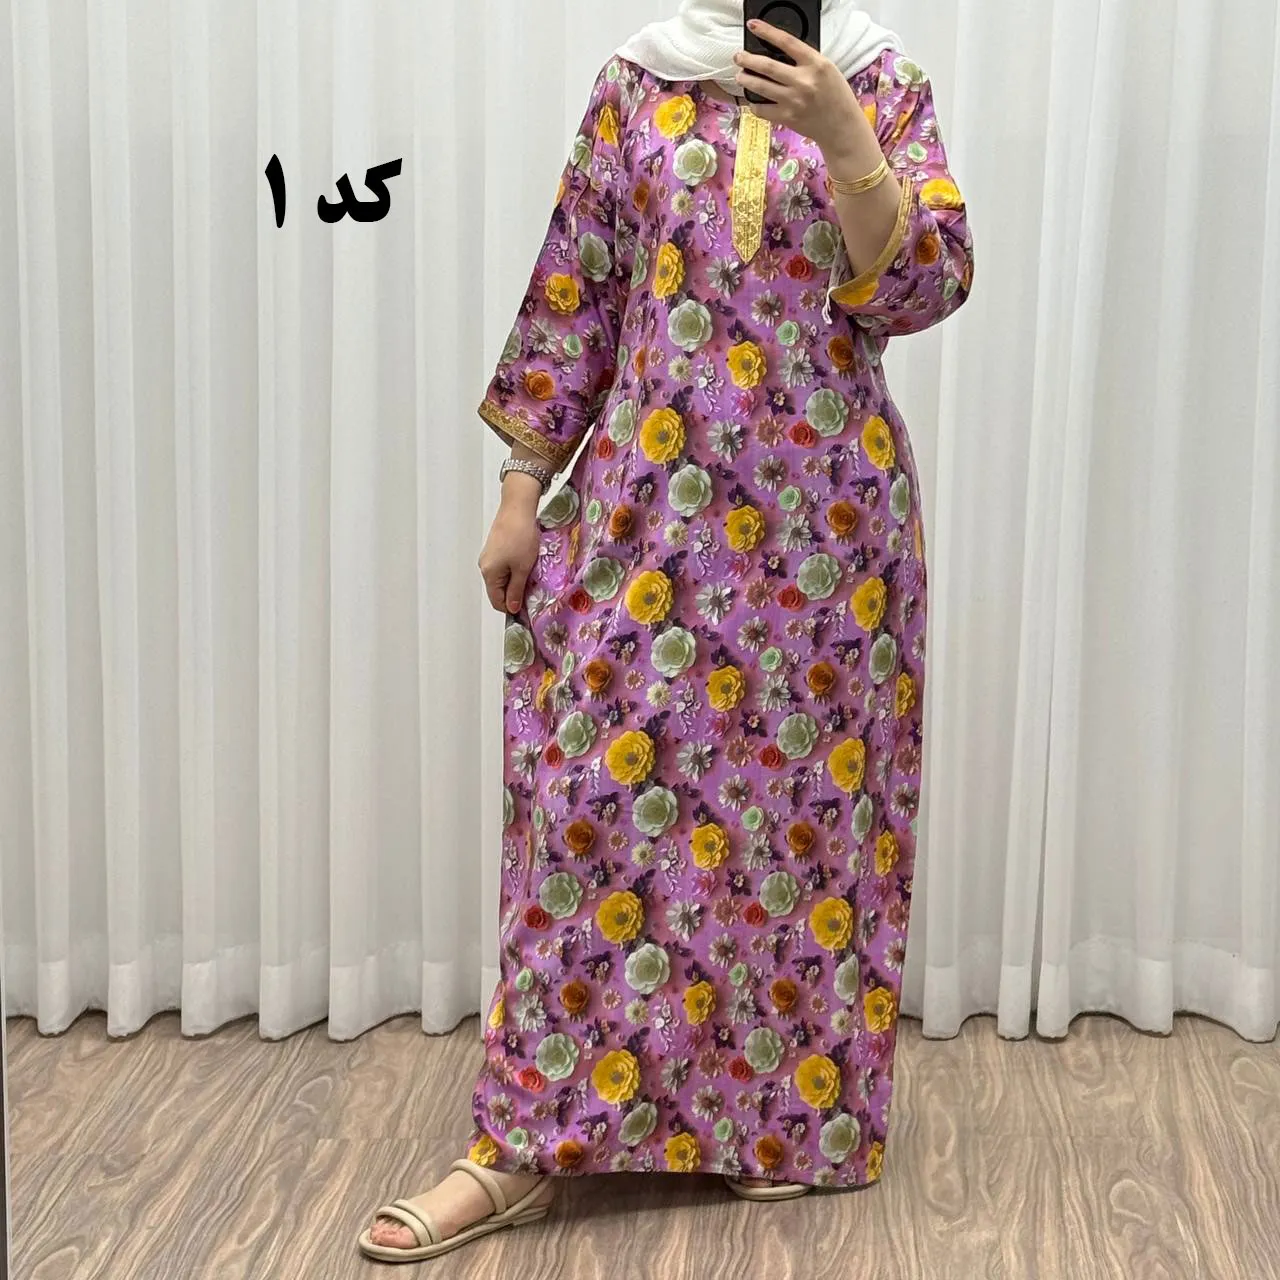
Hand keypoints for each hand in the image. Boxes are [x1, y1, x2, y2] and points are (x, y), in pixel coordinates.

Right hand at [478, 495, 540, 614]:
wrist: (517, 508)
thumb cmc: (521, 538)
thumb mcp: (522, 568)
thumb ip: (516, 590)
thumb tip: (511, 608)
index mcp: (489, 574)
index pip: (497, 601)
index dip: (512, 608)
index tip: (528, 608)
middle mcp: (485, 566)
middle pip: (498, 590)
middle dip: (514, 594)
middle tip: (532, 591)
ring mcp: (489, 557)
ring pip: (502, 578)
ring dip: (515, 581)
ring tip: (530, 575)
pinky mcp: (495, 548)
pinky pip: (503, 566)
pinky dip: (513, 570)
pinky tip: (525, 563)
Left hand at [733, 19, 868, 153]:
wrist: (842, 126)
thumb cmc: (836, 96)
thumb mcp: (826, 69)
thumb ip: (805, 61)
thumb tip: (779, 54)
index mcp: (815, 64)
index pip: (786, 41)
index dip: (767, 32)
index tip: (753, 26)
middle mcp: (803, 81)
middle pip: (767, 65)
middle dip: (747, 59)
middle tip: (738, 57)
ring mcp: (794, 101)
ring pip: (761, 86)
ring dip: (746, 80)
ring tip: (740, 76)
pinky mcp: (787, 118)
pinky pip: (763, 110)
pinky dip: (754, 104)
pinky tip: (752, 100)